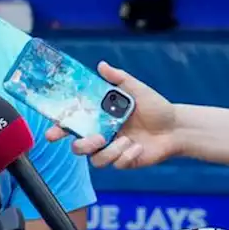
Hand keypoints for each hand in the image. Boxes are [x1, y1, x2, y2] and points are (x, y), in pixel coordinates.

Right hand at [44, 63, 178, 169]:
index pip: (73, 125)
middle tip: (96, 138)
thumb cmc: (155, 107)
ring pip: (96, 160)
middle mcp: (102, 136)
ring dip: (110, 151)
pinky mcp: (124, 162)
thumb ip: (118, 78)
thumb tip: (101, 65)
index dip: (59, 129)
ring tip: (128, 141)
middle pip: (78, 147)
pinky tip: (139, 147)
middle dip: (82, 145)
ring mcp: (112, 150)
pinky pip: (116, 164)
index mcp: (99, 118)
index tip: (53, 133)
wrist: (176, 127)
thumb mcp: (136, 89)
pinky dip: (127, 155)